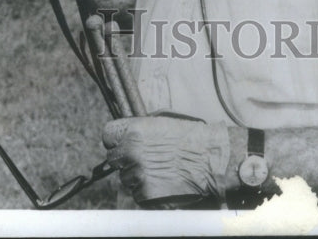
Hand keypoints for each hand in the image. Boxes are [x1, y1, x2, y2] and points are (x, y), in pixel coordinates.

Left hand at [102, 115, 229, 206]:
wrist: (209, 159)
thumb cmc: (189, 137)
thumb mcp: (161, 122)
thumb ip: (139, 129)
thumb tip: (125, 136)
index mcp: (134, 131)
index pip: (108, 136)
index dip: (116, 139)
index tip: (122, 143)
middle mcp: (131, 153)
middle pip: (114, 159)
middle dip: (125, 159)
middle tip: (145, 158)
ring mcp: (137, 176)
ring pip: (126, 178)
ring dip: (137, 176)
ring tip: (159, 170)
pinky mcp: (145, 195)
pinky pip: (138, 194)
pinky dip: (147, 190)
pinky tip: (163, 181)